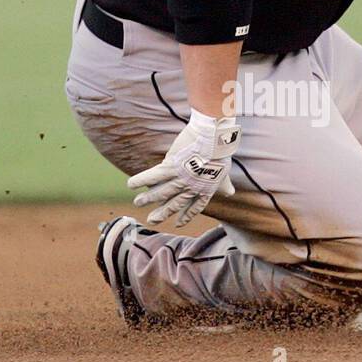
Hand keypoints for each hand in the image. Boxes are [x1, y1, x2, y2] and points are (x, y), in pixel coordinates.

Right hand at [128, 110, 240, 226]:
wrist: (214, 138)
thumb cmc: (220, 152)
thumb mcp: (225, 172)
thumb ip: (224, 184)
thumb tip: (231, 193)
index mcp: (204, 190)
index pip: (194, 207)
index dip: (185, 215)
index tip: (177, 223)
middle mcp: (191, 188)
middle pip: (174, 204)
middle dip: (163, 213)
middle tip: (152, 220)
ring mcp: (180, 178)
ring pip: (161, 192)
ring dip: (148, 198)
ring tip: (137, 203)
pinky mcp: (170, 166)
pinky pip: (153, 175)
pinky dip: (141, 180)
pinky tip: (130, 184)